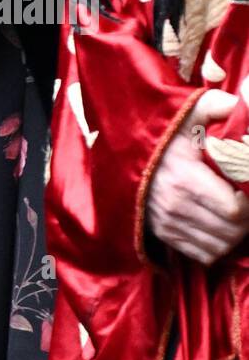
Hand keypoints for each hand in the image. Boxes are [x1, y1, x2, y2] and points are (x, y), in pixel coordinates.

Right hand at [147, 90, 248, 264]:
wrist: (122, 149)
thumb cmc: (162, 132)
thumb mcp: (186, 113)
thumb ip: (217, 106)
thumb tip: (239, 105)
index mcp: (184, 179)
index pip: (235, 211)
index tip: (245, 190)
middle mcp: (174, 207)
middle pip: (230, 233)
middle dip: (245, 221)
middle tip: (243, 202)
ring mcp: (167, 223)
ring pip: (219, 248)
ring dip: (232, 235)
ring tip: (232, 214)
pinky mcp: (163, 234)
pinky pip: (203, 254)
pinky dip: (216, 246)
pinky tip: (216, 225)